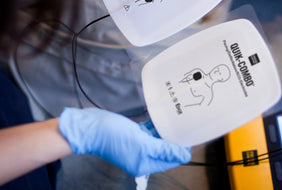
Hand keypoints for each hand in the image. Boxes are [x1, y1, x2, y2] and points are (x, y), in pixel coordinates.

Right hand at [59, 107, 190, 176]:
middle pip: (164, 150)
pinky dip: (154, 126)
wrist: (91, 127)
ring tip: (174, 119)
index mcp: (144, 163)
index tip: (190, 137)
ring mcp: (136, 145)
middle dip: (173, 139)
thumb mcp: (141, 144)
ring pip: (156, 139)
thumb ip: (163, 150)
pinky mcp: (132, 134)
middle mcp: (141, 156)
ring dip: (164, 131)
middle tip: (183, 125)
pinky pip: (147, 131)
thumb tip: (184, 156)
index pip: (169, 160)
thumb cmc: (113, 137)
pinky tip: (159, 118)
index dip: (180, 150)